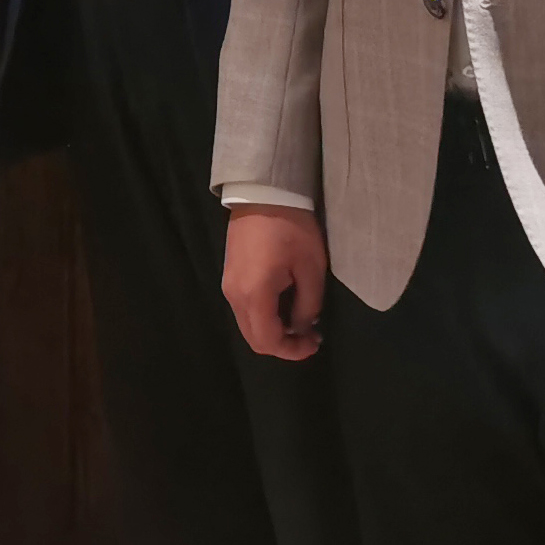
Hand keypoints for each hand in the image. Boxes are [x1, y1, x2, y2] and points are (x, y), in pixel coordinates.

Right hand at [222, 205, 326, 360]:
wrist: (263, 193)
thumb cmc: (291, 229)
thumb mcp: (311, 268)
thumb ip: (307, 305)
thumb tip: (303, 325)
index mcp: (255, 295)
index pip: (268, 341)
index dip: (293, 351)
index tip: (315, 342)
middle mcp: (234, 295)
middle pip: (254, 339)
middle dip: (283, 344)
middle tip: (310, 335)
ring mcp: (228, 285)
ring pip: (248, 324)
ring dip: (273, 330)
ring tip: (299, 320)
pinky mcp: (229, 274)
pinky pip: (244, 308)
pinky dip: (263, 316)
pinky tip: (283, 304)